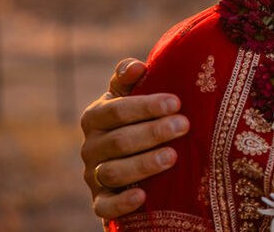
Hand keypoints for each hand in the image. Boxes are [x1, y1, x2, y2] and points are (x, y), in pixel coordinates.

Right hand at [80, 58, 189, 219]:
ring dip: (144, 164)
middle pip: (119, 141)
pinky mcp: (100, 202)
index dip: (145, 106)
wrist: (131, 161)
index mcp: (95, 117)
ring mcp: (93, 176)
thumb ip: (129, 79)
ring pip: (114, 172)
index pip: (116, 111)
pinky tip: (142, 195)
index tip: (175, 102)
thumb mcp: (130, 97)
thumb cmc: (136, 120)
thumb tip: (137, 67)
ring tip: (173, 156)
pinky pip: (105, 206)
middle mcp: (90, 147)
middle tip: (183, 126)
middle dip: (153, 132)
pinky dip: (121, 202)